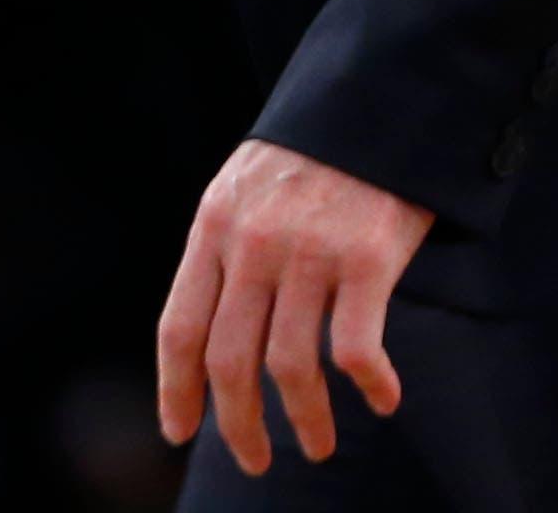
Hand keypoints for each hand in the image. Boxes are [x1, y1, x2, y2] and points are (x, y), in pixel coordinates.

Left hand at [158, 137, 433, 473]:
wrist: (373, 97)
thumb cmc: (309, 154)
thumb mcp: (244, 188)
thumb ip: (225, 252)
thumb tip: (208, 341)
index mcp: (214, 223)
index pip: (179, 324)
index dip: (176, 388)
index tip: (180, 430)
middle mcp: (254, 241)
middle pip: (230, 359)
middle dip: (238, 424)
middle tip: (254, 460)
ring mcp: (309, 250)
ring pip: (290, 367)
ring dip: (305, 421)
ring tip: (318, 444)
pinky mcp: (366, 258)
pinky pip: (356, 349)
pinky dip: (369, 386)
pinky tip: (382, 399)